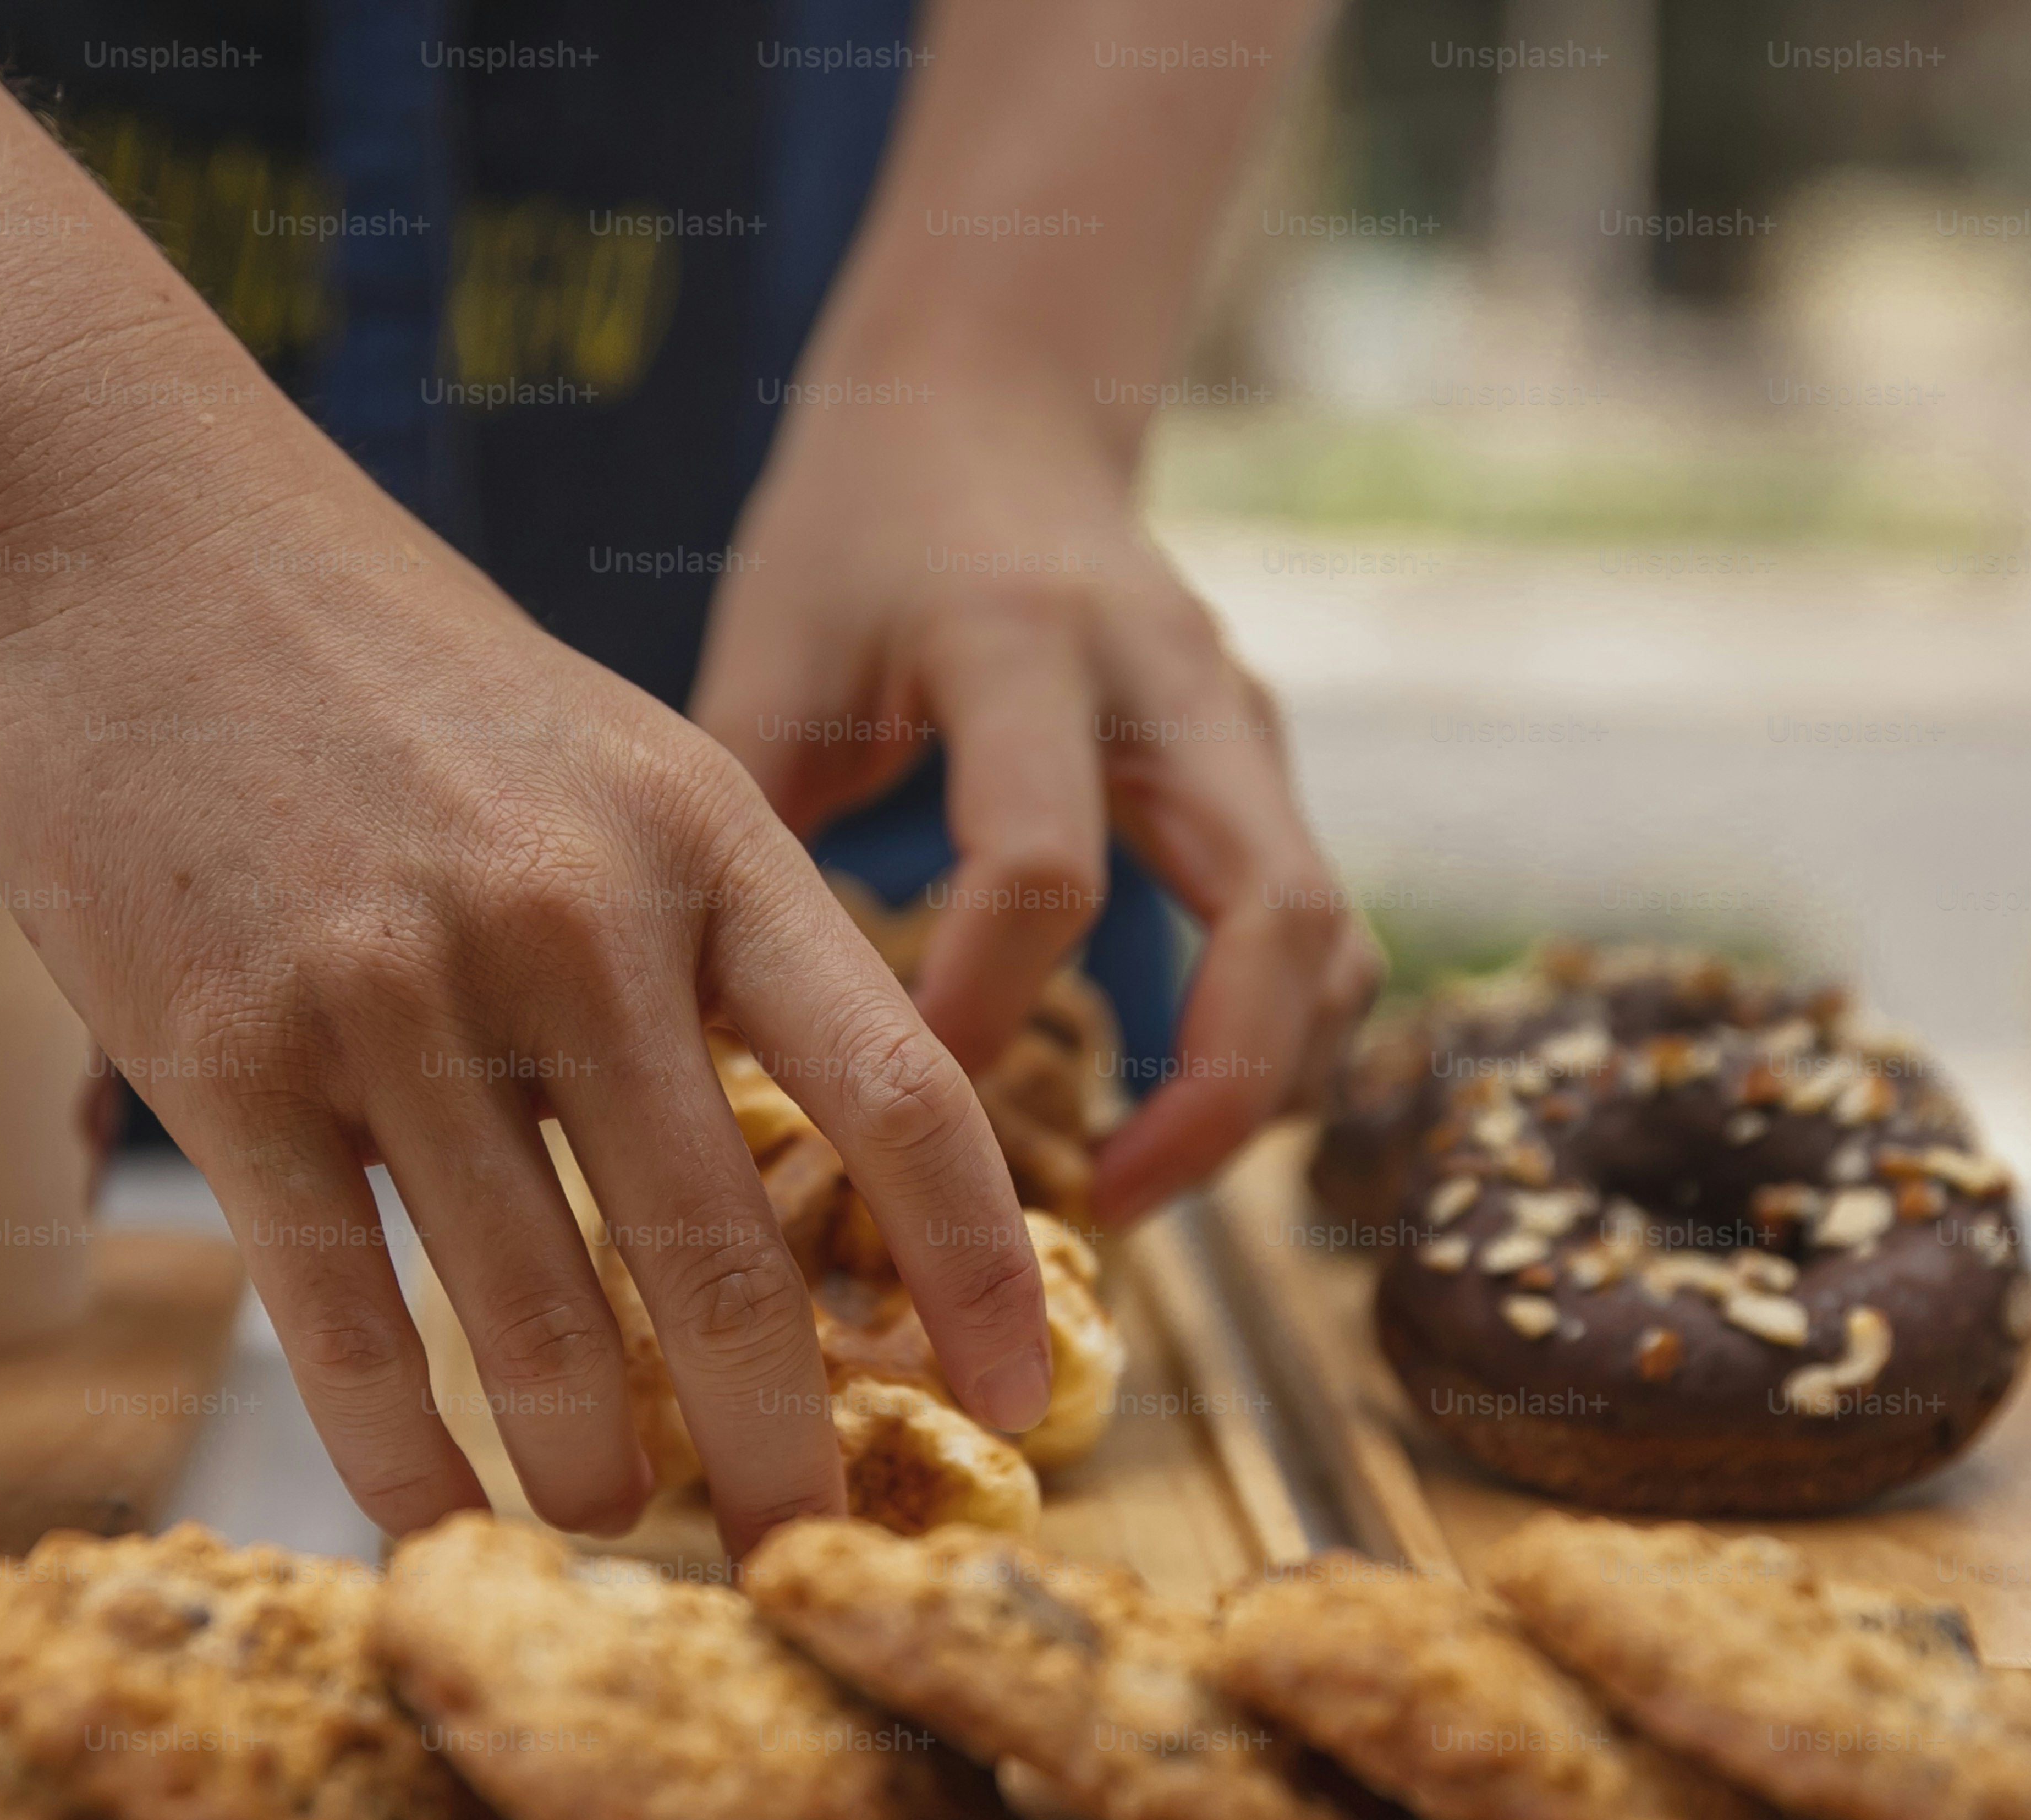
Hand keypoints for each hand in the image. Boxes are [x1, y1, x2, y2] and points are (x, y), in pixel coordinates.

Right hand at [0, 424, 1050, 1552]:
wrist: (111, 521)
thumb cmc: (379, 656)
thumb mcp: (610, 756)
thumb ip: (706, 939)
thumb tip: (790, 1153)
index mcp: (707, 843)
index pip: (902, 1098)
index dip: (982, 1277)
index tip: (1025, 1403)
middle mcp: (575, 923)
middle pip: (728, 1252)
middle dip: (783, 1443)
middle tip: (811, 1549)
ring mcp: (396, 991)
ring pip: (539, 1307)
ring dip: (592, 1461)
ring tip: (620, 1529)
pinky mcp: (226, 1050)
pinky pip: (342, 1308)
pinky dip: (400, 1443)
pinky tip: (435, 1520)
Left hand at [693, 383, 1379, 1226]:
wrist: (989, 400)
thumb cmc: (856, 532)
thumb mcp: (772, 644)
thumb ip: (744, 828)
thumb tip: (702, 1047)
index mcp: (1023, 637)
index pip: (1042, 861)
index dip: (982, 1003)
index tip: (905, 1100)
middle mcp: (1169, 679)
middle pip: (1273, 912)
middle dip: (1212, 1089)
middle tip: (1103, 1207)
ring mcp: (1244, 720)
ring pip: (1328, 936)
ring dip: (1259, 1085)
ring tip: (1132, 1188)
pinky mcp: (1268, 762)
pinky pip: (1320, 929)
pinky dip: (1274, 1040)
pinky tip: (1173, 1117)